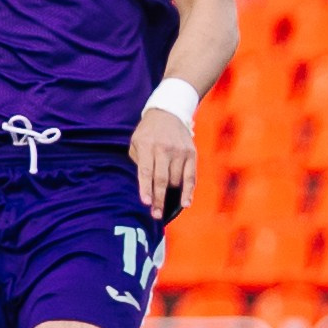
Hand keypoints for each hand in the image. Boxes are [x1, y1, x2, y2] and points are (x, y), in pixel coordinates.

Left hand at [130, 106, 195, 220]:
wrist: (168, 113)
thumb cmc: (148, 133)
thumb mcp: (136, 142)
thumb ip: (139, 162)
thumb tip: (145, 187)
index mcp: (147, 145)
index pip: (146, 170)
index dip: (146, 188)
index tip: (146, 202)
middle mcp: (164, 148)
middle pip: (162, 179)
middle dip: (158, 199)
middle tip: (155, 214)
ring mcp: (180, 151)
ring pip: (176, 180)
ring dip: (170, 195)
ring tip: (163, 206)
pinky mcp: (191, 154)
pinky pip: (191, 177)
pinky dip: (189, 191)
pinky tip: (185, 203)